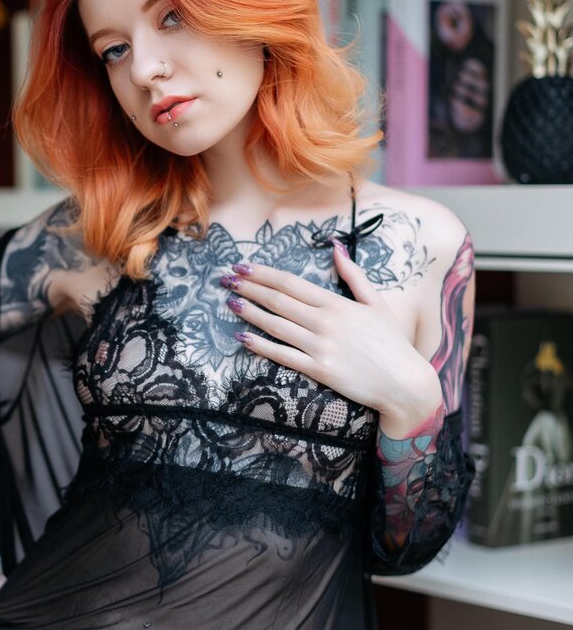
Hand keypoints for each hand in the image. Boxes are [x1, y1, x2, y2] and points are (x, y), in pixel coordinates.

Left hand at [223, 240, 438, 414]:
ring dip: (250, 312)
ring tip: (230, 301)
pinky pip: (283, 355)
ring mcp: (321, 347)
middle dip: (249, 287)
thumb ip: (354, 275)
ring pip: (276, 325)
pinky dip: (260, 345)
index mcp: (338, 303)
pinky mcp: (319, 370)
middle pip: (278, 300)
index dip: (264, 273)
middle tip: (225, 278)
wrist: (405, 382)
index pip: (292, 283)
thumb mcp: (377, 303)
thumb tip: (336, 246)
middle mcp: (326, 322)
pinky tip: (242, 337)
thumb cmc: (392, 343)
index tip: (243, 266)